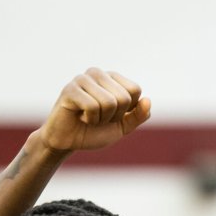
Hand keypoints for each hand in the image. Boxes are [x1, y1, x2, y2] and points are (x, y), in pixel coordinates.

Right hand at [37, 68, 151, 152]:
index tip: (112, 115)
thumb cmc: (94, 131)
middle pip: (124, 97)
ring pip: (109, 102)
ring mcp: (82, 79)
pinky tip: (80, 116)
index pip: (135, 90)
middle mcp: (97, 73)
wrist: (68, 142)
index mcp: (112, 77)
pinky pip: (93, 107)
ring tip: (88, 117)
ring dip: (101, 119)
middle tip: (98, 117)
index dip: (127, 111)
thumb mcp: (122, 127)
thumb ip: (138, 115)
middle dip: (114, 116)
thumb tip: (147, 101)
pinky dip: (90, 119)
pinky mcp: (70, 89)